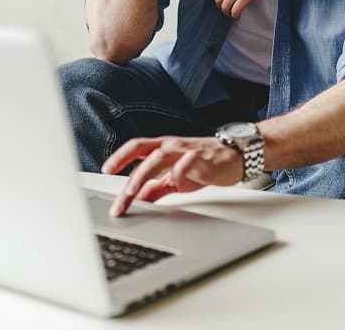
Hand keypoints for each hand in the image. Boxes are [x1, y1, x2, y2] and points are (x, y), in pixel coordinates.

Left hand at [102, 135, 243, 215]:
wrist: (238, 156)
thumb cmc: (207, 164)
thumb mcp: (177, 179)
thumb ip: (157, 187)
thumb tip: (136, 199)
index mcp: (165, 148)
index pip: (137, 147)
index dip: (121, 156)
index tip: (106, 169)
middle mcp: (174, 146)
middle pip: (144, 149)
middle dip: (126, 167)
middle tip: (117, 192)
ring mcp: (188, 150)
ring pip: (160, 155)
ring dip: (144, 173)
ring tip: (132, 191)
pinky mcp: (204, 158)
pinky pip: (188, 162)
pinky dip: (178, 171)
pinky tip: (173, 182)